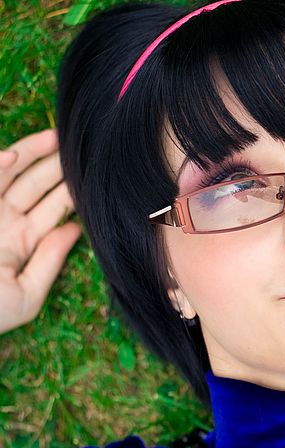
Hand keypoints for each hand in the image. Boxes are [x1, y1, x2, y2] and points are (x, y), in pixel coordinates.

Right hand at [0, 128, 81, 334]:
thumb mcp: (26, 294)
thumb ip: (50, 261)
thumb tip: (75, 231)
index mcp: (22, 241)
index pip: (53, 210)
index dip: (72, 191)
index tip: (96, 175)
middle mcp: (3, 221)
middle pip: (34, 185)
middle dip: (55, 165)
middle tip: (80, 146)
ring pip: (9, 175)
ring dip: (29, 154)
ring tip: (55, 137)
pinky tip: (13, 156)